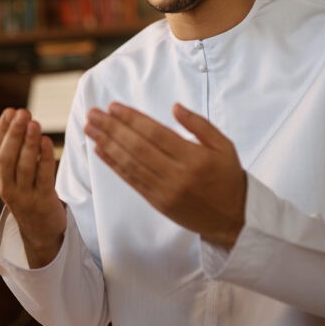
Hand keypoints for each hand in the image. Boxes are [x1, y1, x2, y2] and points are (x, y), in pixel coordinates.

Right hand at [0, 108, 66, 266]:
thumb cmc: (26, 195)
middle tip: (22, 112)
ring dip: (29, 143)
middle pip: (8, 157)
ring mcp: (24, 196)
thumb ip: (4, 149)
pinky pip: (44, 177)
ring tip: (34, 123)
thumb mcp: (10, 175)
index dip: (3, 130)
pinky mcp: (42, 201)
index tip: (10, 111)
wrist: (40, 231)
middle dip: (14, 133)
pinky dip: (45, 158)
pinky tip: (47, 142)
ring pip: (25, 167)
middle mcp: (7, 187)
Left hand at [84, 102, 245, 248]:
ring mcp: (165, 190)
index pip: (156, 134)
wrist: (234, 218)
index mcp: (194, 157)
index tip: (113, 107)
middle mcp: (177, 174)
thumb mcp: (224, 145)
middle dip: (112, 128)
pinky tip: (100, 151)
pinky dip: (114, 165)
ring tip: (90, 129)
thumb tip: (175, 108)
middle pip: (137, 147)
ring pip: (130, 164)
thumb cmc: (228, 177)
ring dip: (107, 144)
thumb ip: (200, 124)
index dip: (132, 119)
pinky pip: (131, 180)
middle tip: (93, 114)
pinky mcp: (157, 202)